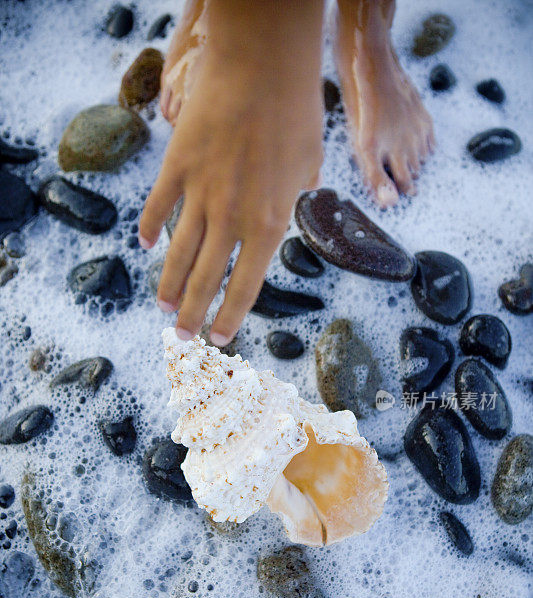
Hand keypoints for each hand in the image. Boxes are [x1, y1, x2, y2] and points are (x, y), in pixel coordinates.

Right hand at [139, 5, 322, 345]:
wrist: (262, 64)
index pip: (245, 286)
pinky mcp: (176, 166)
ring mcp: (199, 194)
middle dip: (191, 314)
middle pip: (205, 280)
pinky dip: (149, 229)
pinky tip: (144, 245)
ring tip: (161, 306)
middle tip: (182, 337)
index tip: (219, 338)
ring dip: (168, 284)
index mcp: (268, 225)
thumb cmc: (296, 112)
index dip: (229, 317)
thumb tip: (289, 204)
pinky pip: (157, 207)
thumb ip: (294, 197)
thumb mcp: (309, 166)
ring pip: (177, 253)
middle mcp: (231, 219)